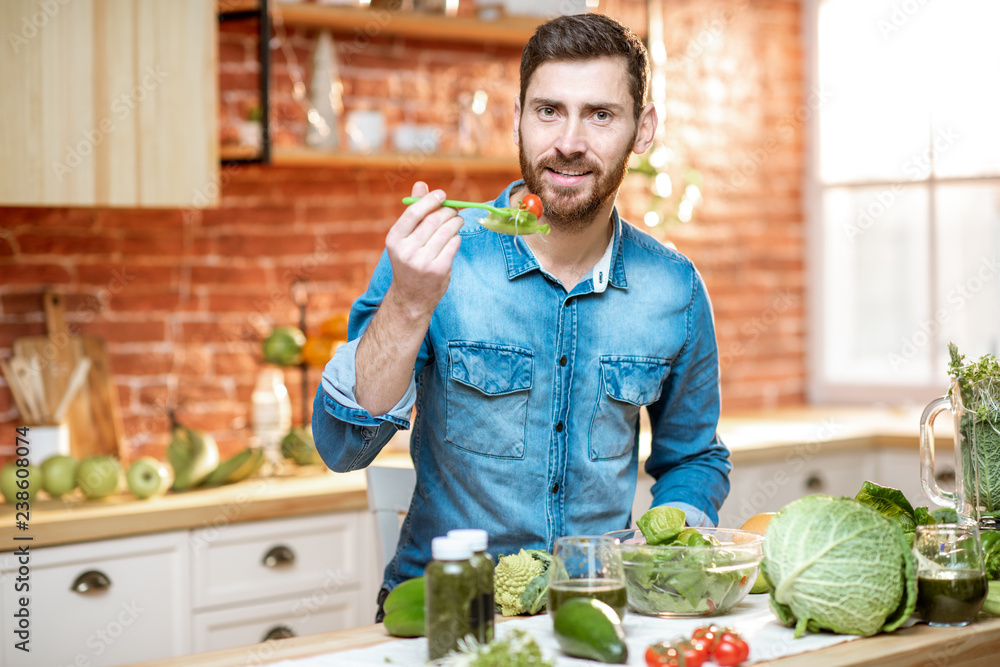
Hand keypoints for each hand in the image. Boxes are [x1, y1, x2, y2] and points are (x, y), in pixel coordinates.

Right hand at [383, 182, 463, 318]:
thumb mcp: (405, 238)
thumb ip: (414, 212)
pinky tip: (454, 238)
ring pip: (446, 231)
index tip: (441, 194)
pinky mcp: (438, 269)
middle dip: (448, 211)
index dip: (430, 200)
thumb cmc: (410, 261)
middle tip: (454, 210)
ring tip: (458, 221)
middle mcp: (406, 250)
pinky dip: (457, 238)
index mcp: (394, 239)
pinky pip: (453, 244)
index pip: (413, 213)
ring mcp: (422, 261)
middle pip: (433, 220)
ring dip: (456, 222)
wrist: (411, 297)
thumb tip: (421, 184)